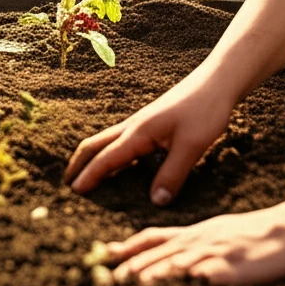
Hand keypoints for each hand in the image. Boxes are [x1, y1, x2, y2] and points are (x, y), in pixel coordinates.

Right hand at [65, 63, 229, 204]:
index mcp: (140, 132)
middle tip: (67, 183)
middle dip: (80, 163)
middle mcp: (135, 127)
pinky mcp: (152, 124)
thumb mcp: (192, 146)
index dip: (90, 175)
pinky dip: (112, 156)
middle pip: (97, 144)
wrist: (217, 83)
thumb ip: (172, 174)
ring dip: (94, 158)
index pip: (107, 157)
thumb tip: (155, 202)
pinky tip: (120, 166)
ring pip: (109, 142)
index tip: (74, 191)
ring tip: (86, 177)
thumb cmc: (205, 110)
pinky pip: (124, 142)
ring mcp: (142, 124)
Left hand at [106, 197, 284, 285]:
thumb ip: (194, 244)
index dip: (129, 246)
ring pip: (181, 261)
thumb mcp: (218, 234)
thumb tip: (171, 259)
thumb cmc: (255, 235)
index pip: (154, 237)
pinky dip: (196, 278)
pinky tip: (185, 285)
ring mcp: (218, 252)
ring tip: (135, 282)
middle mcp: (201, 240)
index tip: (105, 253)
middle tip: (108, 277)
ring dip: (157, 272)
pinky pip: (213, 273)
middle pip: (160, 252)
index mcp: (195, 232)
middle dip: (133, 265)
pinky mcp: (237, 265)